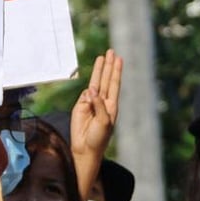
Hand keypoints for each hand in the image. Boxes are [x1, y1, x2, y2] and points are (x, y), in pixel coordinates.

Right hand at [70, 49, 123, 164]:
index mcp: (112, 106)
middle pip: (106, 79)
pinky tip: (91, 96)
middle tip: (111, 52)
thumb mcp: (104, 122)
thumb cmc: (99, 138)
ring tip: (102, 58)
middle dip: (108, 66)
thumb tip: (92, 90)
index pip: (114, 84)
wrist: (85, 149)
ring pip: (95, 83)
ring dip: (98, 71)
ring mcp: (91, 103)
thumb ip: (99, 105)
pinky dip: (88, 93)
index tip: (119, 59)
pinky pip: (84, 94)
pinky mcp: (80, 106)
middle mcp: (102, 102)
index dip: (116, 71)